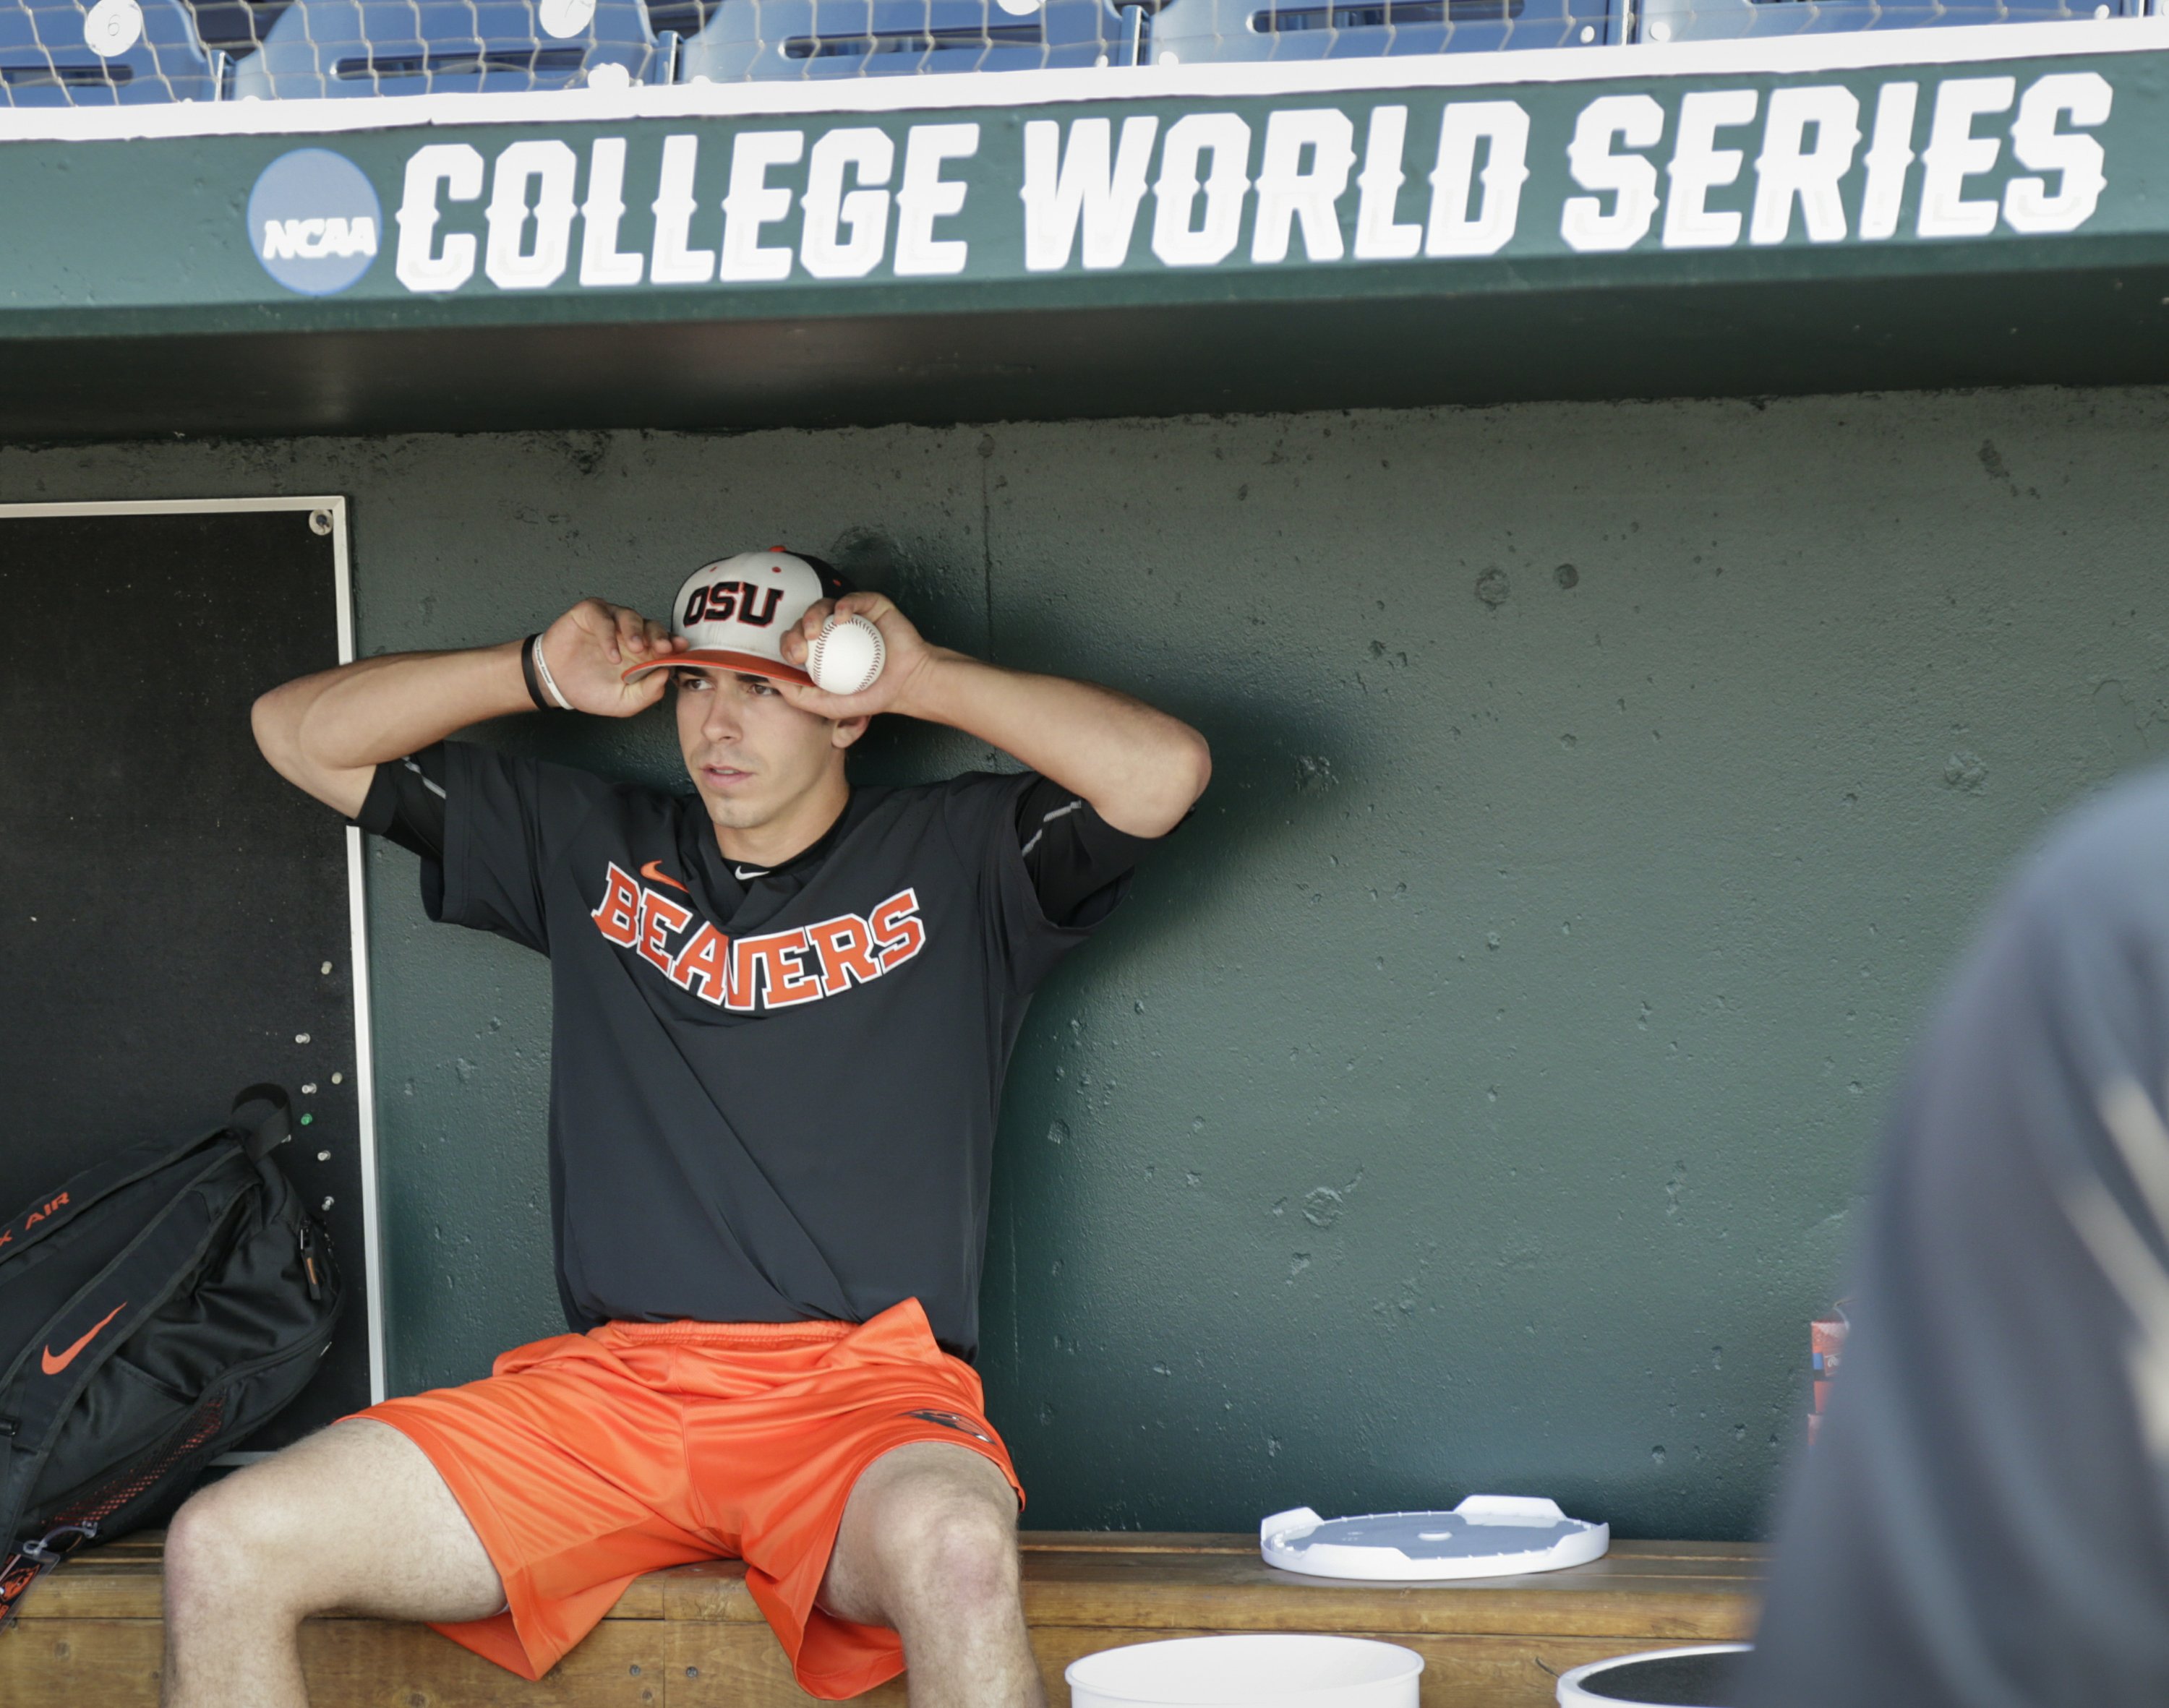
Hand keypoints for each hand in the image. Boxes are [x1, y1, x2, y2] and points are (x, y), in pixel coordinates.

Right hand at [536, 599, 685, 716]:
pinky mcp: (589, 614)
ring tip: (636, 649)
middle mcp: (629, 633)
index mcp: (643, 652)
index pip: (665, 643)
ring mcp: (610, 621)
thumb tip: (666, 675)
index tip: (681, 650)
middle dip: (660, 636)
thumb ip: (647, 692)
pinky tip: (611, 654)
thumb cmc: (591, 690)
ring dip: (636, 631)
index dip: (674, 644)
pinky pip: (603, 617)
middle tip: (662, 648)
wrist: (555, 685)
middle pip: (652, 626)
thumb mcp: (624, 702)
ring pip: (630, 615)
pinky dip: (609, 635)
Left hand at [775, 592, 942, 720]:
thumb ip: (798, 696)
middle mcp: (833, 631)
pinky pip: (852, 598)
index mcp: (821, 651)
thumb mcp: (827, 706)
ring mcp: (852, 617)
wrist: (908, 684)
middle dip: (795, 631)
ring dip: (812, 615)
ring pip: (823, 605)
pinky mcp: (870, 605)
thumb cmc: (873, 695)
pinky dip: (843, 604)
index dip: (787, 644)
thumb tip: (771, 677)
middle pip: (804, 620)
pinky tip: (841, 617)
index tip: (794, 658)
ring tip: (815, 632)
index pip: (795, 640)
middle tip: (801, 648)